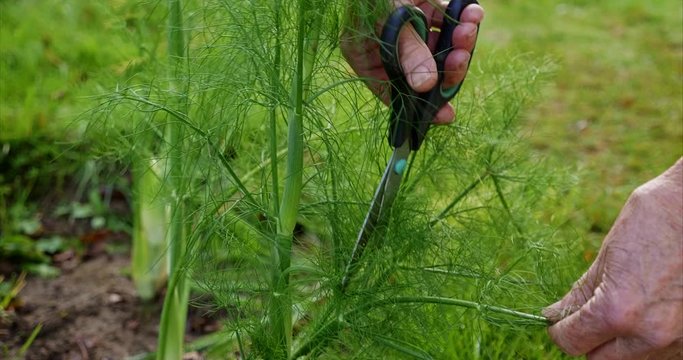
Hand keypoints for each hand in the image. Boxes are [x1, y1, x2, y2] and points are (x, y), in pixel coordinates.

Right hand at [341, 1, 483, 124]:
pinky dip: (464, 22)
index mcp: (365, 55)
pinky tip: (474, 13)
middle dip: (446, 69)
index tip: (444, 116)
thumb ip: (408, 51)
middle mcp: (387, 48)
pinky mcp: (426, 10)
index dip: (417, 107)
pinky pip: (448, 25)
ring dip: (460, 44)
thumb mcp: (390, 19)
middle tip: (460, 59)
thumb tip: (426, 87)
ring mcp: (408, 30)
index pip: (391, 92)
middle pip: (422, 74)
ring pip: (439, 51)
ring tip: (470, 28)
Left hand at [544, 158, 682, 358]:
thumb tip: (554, 315)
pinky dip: (648, 337)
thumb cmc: (655, 218)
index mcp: (618, 312)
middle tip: (588, 312)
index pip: (572, 342)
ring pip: (631, 358)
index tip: (558, 319)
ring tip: (625, 304)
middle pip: (600, 359)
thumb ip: (581, 293)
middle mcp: (650, 335)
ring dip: (620, 341)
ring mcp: (677, 340)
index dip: (560, 330)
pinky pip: (660, 350)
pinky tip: (650, 308)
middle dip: (589, 338)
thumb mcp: (608, 254)